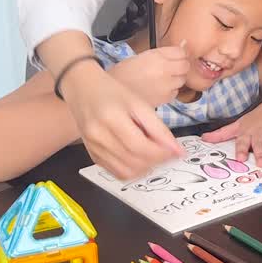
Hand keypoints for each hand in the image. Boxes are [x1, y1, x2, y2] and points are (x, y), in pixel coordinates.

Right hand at [60, 62, 183, 179]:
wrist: (84, 90)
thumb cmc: (113, 93)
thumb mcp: (139, 104)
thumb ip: (158, 128)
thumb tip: (177, 150)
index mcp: (111, 119)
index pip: (140, 146)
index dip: (161, 153)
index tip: (177, 152)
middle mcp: (99, 137)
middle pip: (133, 161)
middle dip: (157, 161)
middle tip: (169, 154)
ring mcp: (93, 149)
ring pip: (125, 171)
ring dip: (146, 168)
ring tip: (156, 157)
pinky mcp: (92, 156)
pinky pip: (116, 172)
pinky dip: (133, 170)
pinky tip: (141, 159)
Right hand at [109, 43, 189, 106]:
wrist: (111, 94)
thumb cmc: (122, 74)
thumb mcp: (142, 56)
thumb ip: (164, 53)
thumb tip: (183, 47)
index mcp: (157, 56)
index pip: (182, 52)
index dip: (180, 54)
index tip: (177, 56)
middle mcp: (164, 70)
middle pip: (185, 66)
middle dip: (180, 67)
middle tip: (169, 68)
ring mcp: (166, 85)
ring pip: (182, 80)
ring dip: (175, 79)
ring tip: (160, 80)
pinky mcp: (165, 99)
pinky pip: (175, 92)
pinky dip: (170, 91)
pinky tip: (157, 90)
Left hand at [200, 88, 261, 168]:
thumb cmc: (256, 118)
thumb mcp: (238, 124)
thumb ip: (221, 134)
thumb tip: (203, 138)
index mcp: (246, 132)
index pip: (242, 142)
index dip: (241, 150)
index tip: (240, 158)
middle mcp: (259, 134)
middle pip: (259, 145)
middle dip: (260, 154)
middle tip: (260, 163)